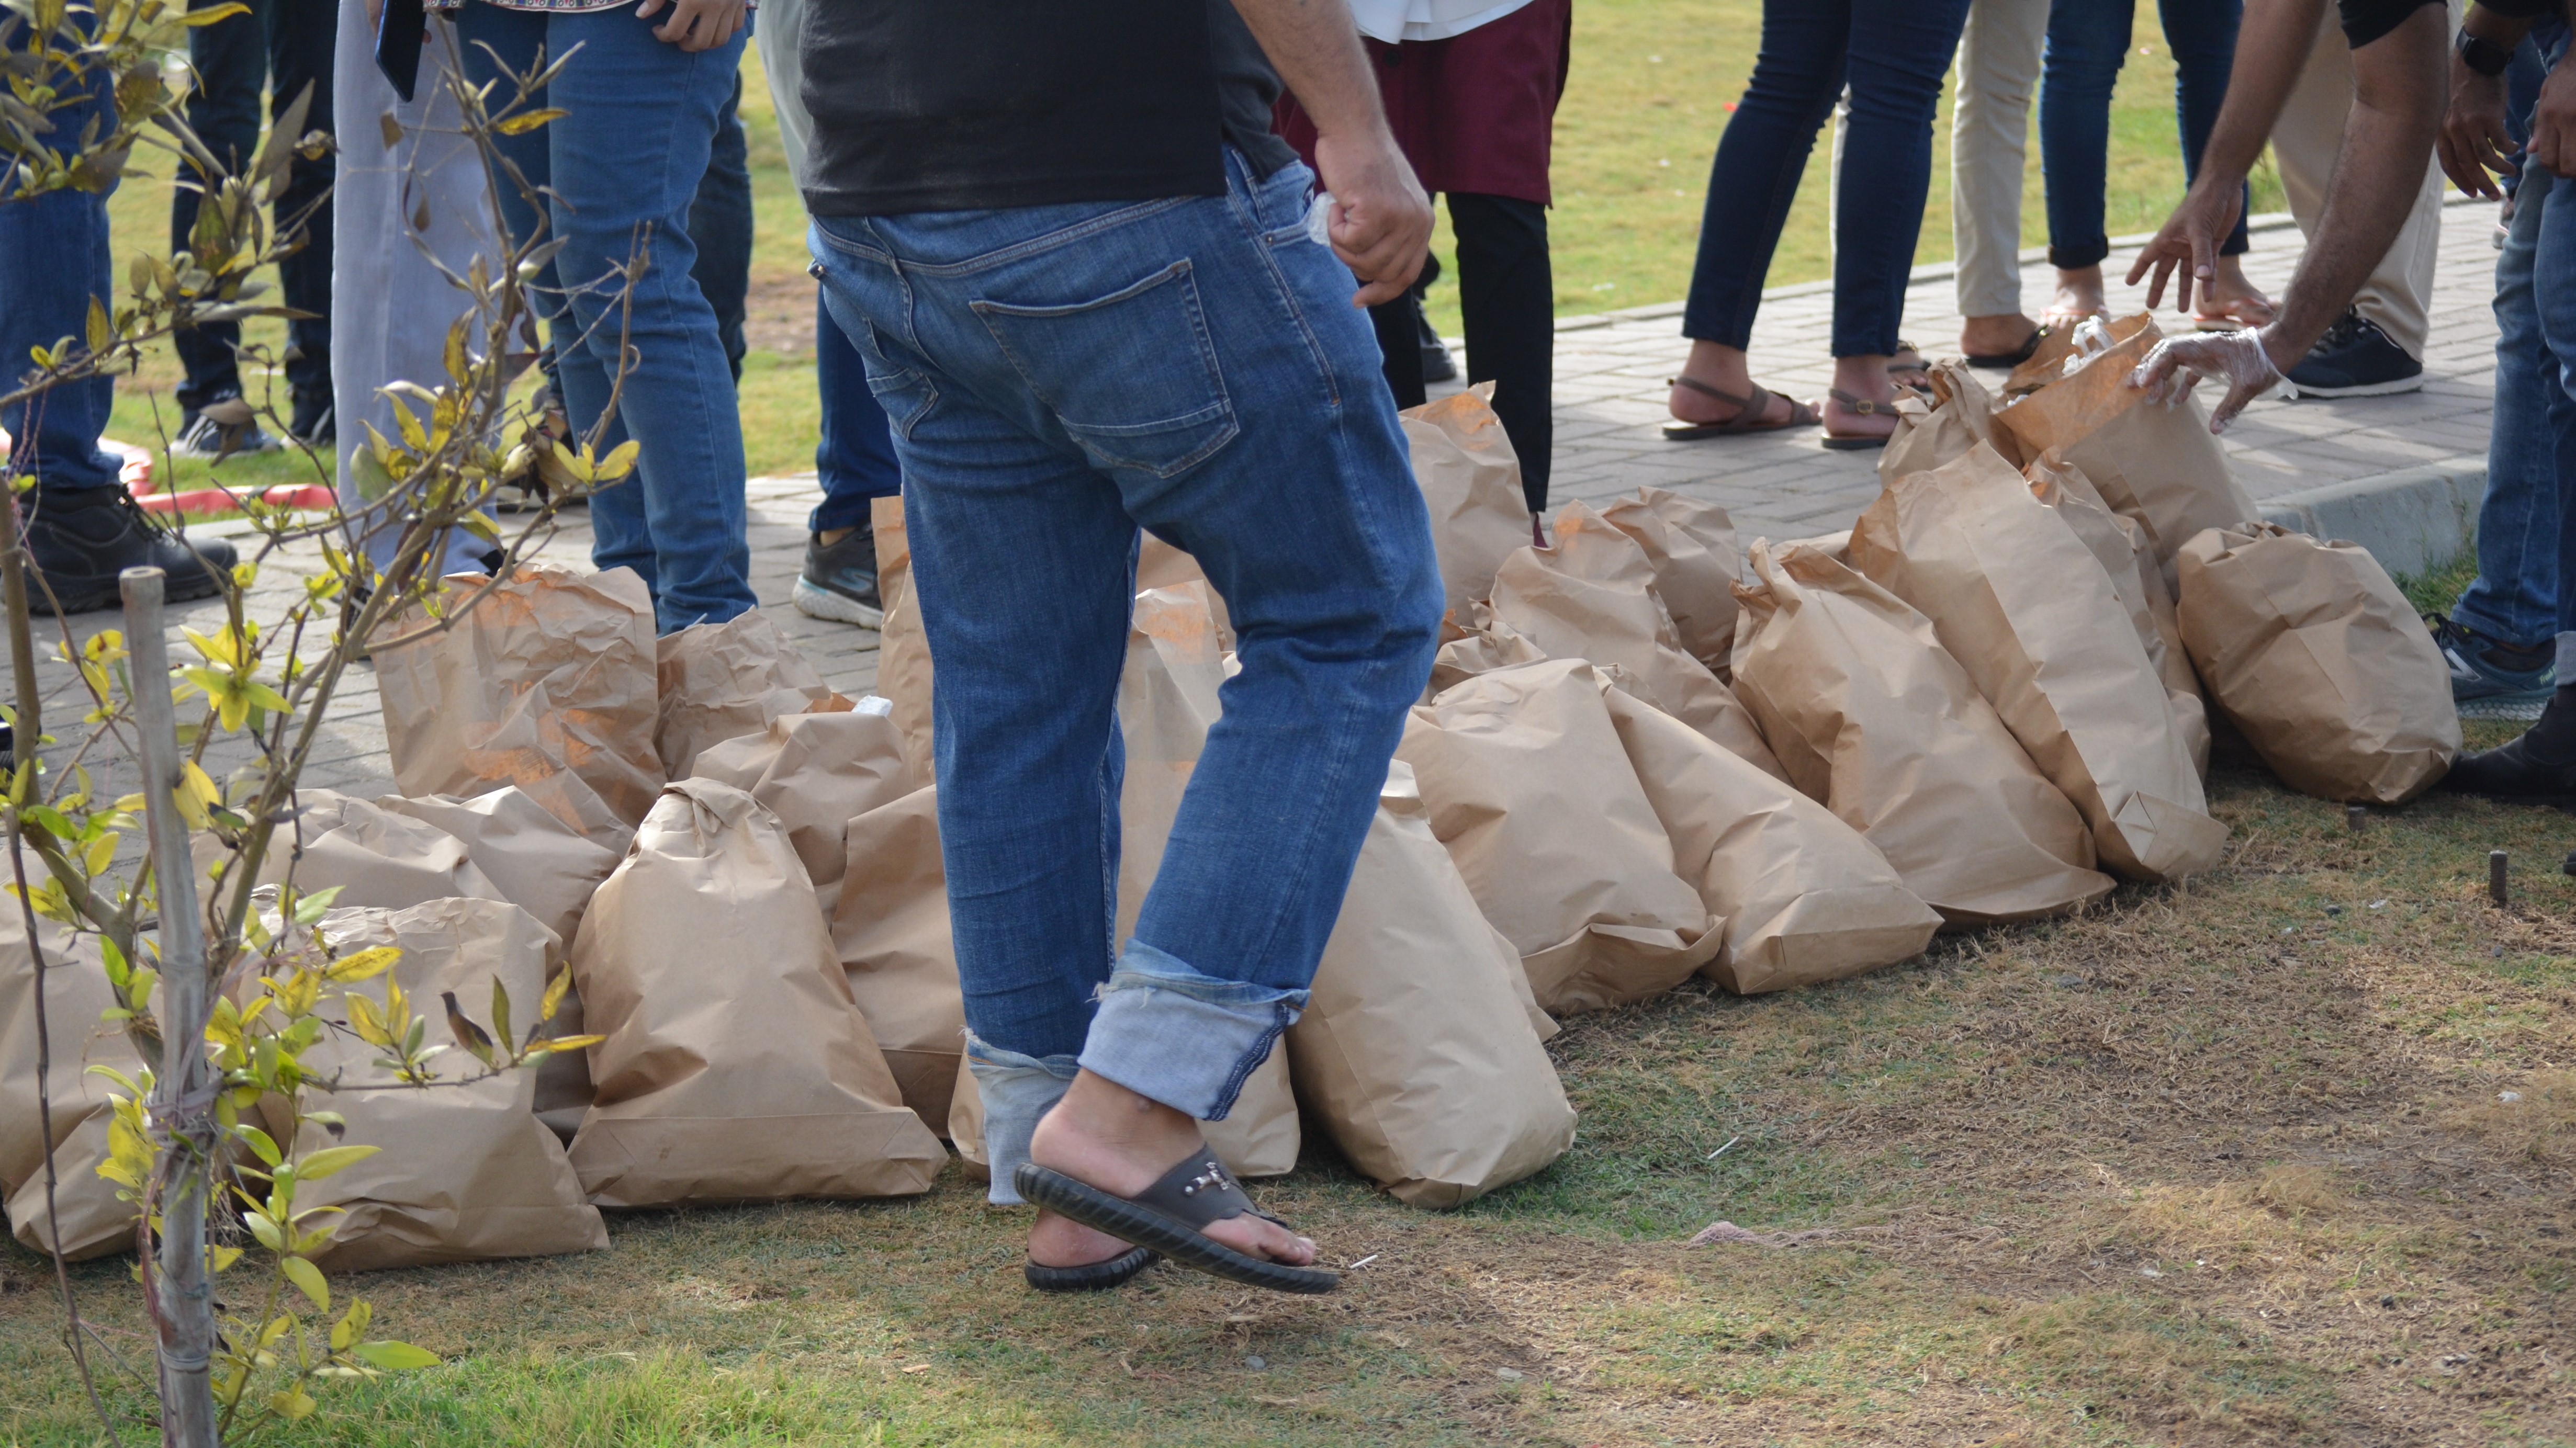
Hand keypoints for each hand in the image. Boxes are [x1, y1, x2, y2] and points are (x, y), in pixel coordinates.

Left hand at [636, 0, 743, 50]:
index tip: (657, 29)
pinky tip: (711, 25)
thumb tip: (641, 15)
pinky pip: (735, 27)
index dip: (663, 35)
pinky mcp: (739, 1)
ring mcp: (729, 6)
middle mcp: (713, 7)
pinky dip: (723, 31)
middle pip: (700, 42)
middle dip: (685, 45)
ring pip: (720, 40)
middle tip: (676, 37)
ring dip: (705, 43)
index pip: (674, 32)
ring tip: (693, 35)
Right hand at [1310, 129, 1432, 306]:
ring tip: (1338, 216)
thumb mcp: (1388, 202)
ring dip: (1341, 245)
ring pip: (1362, 261)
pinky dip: (1333, 228)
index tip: (1360, 300)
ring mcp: (1399, 218)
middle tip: (1340, 235)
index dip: (1383, 292)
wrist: (1353, 129)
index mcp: (1422, 223)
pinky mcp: (1377, 212)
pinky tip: (1336, 204)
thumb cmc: (1362, 163)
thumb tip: (1372, 271)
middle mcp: (1416, 223)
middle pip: (1382, 273)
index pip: (1407, 274)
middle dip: (1353, 262)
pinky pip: (1348, 243)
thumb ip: (1389, 233)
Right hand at [2124, 176, 2247, 317]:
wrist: (2224, 188)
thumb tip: (2201, 279)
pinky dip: (2208, 282)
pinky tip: (2208, 295)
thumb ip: (2201, 255)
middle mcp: (2179, 244)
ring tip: (2182, 310)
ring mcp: (2195, 246)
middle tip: (2152, 306)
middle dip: (2159, 288)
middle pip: (2165, 271)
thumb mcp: (2200, 230)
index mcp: (2167, 238)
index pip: (2148, 258)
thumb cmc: (2204, 203)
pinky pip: (2208, 268)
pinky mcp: (2213, 245)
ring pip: (2188, 273)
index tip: (2129, 283)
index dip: (2138, 270)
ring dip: (2186, 290)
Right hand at [2125, 327, 2287, 433]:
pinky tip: (2175, 401)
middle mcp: (2200, 347)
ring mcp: (2205, 353)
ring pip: (2173, 360)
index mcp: (2205, 346)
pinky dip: (2178, 383)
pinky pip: (2187, 370)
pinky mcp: (2211, 361)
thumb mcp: (2250, 385)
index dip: (2153, 366)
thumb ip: (2231, 407)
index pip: (2169, 351)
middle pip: (2165, 353)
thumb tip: (2215, 430)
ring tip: (2149, 396)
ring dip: (2160, 376)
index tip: (2144, 385)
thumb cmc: (2266, 361)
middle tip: (2132, 387)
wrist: (2281, 348)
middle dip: (2147, 369)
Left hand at [2440, 56, 2515, 198]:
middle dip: (2481, 183)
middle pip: (2467, 165)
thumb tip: (2466, 158)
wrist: (2475, 66)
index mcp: (2442, 134)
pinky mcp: (2488, 118)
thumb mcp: (2452, 116)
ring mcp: (2469, 125)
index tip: (2473, 193)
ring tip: (2511, 171)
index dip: (2461, 181)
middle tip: (2494, 195)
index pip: (2449, 165)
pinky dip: (2508, 149)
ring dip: (2499, 168)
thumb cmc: (2467, 93)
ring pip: (2484, 157)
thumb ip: (2455, 136)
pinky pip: (2499, 142)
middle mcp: (2452, 132)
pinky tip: (2514, 150)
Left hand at [2533, 53, 2575, 176]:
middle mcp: (2569, 119)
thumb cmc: (2568, 72)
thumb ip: (2541, 125)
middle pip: (2568, 164)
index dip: (2553, 167)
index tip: (2558, 166)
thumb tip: (2532, 150)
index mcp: (2552, 116)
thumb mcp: (2547, 95)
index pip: (2547, 156)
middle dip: (2569, 171)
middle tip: (2571, 169)